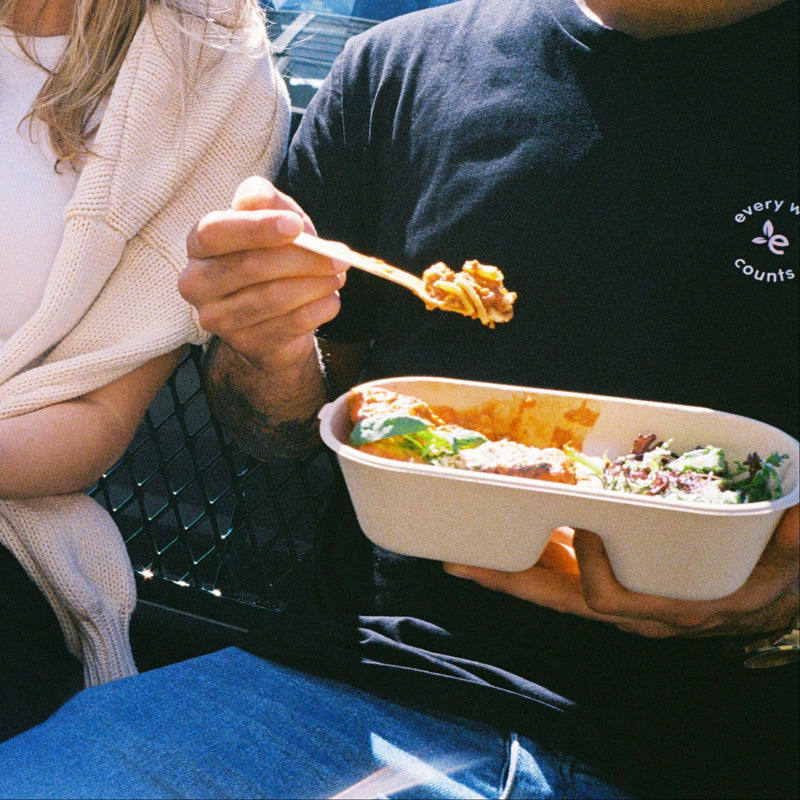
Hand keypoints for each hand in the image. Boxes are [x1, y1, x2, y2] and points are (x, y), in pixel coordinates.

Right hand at [179, 176, 347, 371]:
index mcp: (198, 245)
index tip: (296, 225)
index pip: (215, 233)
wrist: (278, 312)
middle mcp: (197, 284)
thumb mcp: (274, 218)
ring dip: (316, 285)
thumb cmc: (273, 253)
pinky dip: (319, 309)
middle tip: (340, 257)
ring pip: (273, 298)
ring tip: (338, 276)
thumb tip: (254, 196)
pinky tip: (331, 299)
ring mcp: (218, 320)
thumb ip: (265, 200)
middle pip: (250, 267)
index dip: (256, 228)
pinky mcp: (246, 345)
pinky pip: (290, 324)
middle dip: (303, 260)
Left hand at [445, 505, 798, 638]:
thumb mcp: (783, 572)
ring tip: (464, 548)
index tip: (584, 524)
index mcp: (665, 611)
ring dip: (507, 568)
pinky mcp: (611, 583)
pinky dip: (536, 554)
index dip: (591, 567)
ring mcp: (614, 597)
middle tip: (460, 561)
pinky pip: (562, 574)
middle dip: (506, 581)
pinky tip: (513, 530)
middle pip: (554, 600)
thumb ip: (791, 548)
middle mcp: (628, 610)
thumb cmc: (766, 589)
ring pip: (550, 588)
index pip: (609, 601)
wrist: (759, 609)